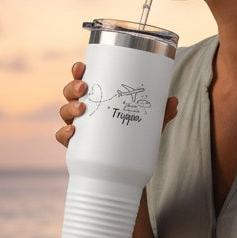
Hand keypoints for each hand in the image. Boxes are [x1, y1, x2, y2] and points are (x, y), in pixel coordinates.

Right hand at [55, 62, 179, 148]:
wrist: (127, 170)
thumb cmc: (134, 137)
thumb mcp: (149, 123)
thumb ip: (161, 112)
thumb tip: (173, 101)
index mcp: (98, 98)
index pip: (83, 79)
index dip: (78, 71)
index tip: (81, 66)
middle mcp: (84, 110)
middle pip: (70, 93)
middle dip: (73, 87)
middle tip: (84, 88)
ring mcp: (79, 127)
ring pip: (65, 112)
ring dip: (69, 107)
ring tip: (81, 108)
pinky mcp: (76, 146)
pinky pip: (63, 137)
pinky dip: (64, 133)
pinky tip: (72, 131)